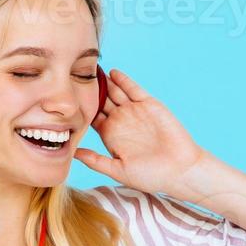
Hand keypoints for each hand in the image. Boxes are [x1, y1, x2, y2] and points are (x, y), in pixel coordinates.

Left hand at [74, 69, 209, 196]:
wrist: (180, 169)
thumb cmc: (151, 176)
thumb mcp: (118, 170)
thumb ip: (96, 161)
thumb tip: (72, 154)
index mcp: (111, 136)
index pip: (91, 117)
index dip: (79, 109)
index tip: (64, 100)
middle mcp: (121, 121)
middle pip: (101, 101)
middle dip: (89, 90)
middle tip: (72, 77)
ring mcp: (135, 111)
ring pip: (115, 92)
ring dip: (104, 82)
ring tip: (89, 69)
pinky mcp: (149, 104)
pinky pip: (133, 89)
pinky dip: (123, 80)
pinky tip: (112, 73)